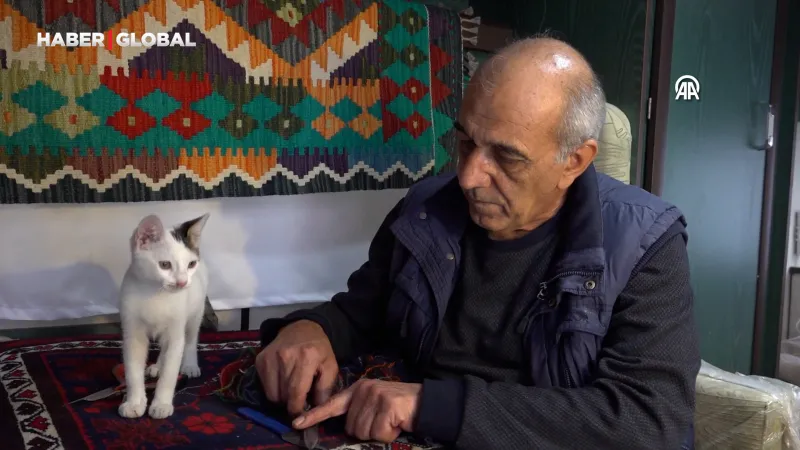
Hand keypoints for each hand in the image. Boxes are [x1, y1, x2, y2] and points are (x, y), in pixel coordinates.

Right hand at [256, 320, 338, 415]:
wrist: (301, 328)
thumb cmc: (319, 349)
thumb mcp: (330, 366)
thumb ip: (325, 389)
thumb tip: (315, 410)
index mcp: (306, 357)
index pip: (296, 392)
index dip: (297, 408)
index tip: (300, 415)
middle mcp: (285, 356)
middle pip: (283, 395)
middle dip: (291, 402)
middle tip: (298, 398)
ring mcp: (270, 357)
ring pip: (272, 394)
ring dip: (281, 397)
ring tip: (291, 387)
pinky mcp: (260, 359)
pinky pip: (264, 386)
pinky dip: (273, 388)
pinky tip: (282, 379)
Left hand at [293, 379, 421, 442]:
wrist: (425, 402)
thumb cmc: (397, 408)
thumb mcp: (374, 404)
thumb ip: (357, 411)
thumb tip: (346, 427)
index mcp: (357, 389)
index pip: (332, 404)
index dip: (314, 415)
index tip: (296, 423)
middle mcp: (363, 390)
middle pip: (351, 427)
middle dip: (367, 431)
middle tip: (383, 422)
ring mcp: (375, 396)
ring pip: (363, 432)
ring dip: (379, 433)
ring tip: (391, 422)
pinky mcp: (387, 405)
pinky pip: (378, 433)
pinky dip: (389, 434)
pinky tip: (397, 423)